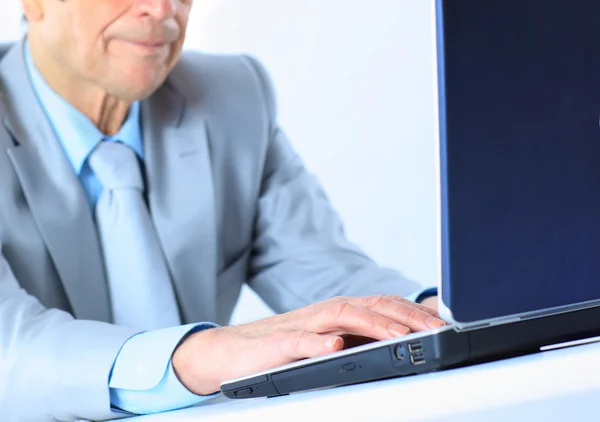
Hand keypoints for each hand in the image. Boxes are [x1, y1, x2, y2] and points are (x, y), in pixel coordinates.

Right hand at [173, 295, 445, 394]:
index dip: (413, 314)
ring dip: (373, 324)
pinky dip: (319, 343)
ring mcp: (301, 326)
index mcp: (337, 314)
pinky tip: (336, 347)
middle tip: (435, 330)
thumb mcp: (325, 343)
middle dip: (405, 317)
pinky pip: (300, 341)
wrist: (228, 351)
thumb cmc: (279, 348)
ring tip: (399, 336)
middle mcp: (323, 314)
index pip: (382, 306)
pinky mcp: (277, 344)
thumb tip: (396, 342)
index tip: (443, 325)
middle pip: (370, 306)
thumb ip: (354, 339)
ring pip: (341, 317)